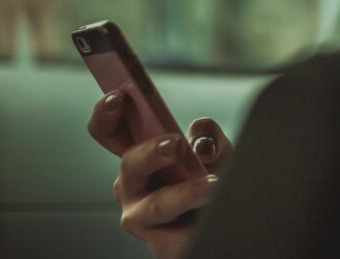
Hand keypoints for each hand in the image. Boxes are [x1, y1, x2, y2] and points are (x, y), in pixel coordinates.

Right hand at [87, 90, 233, 258]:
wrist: (232, 221)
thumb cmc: (215, 182)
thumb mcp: (219, 153)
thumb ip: (210, 138)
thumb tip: (201, 139)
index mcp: (139, 155)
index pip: (109, 131)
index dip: (107, 113)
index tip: (119, 96)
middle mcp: (133, 185)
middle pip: (129, 164)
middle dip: (152, 152)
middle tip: (178, 144)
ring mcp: (142, 217)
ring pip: (157, 204)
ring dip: (186, 192)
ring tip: (213, 185)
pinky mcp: (161, 245)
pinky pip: (178, 236)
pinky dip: (199, 221)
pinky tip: (215, 210)